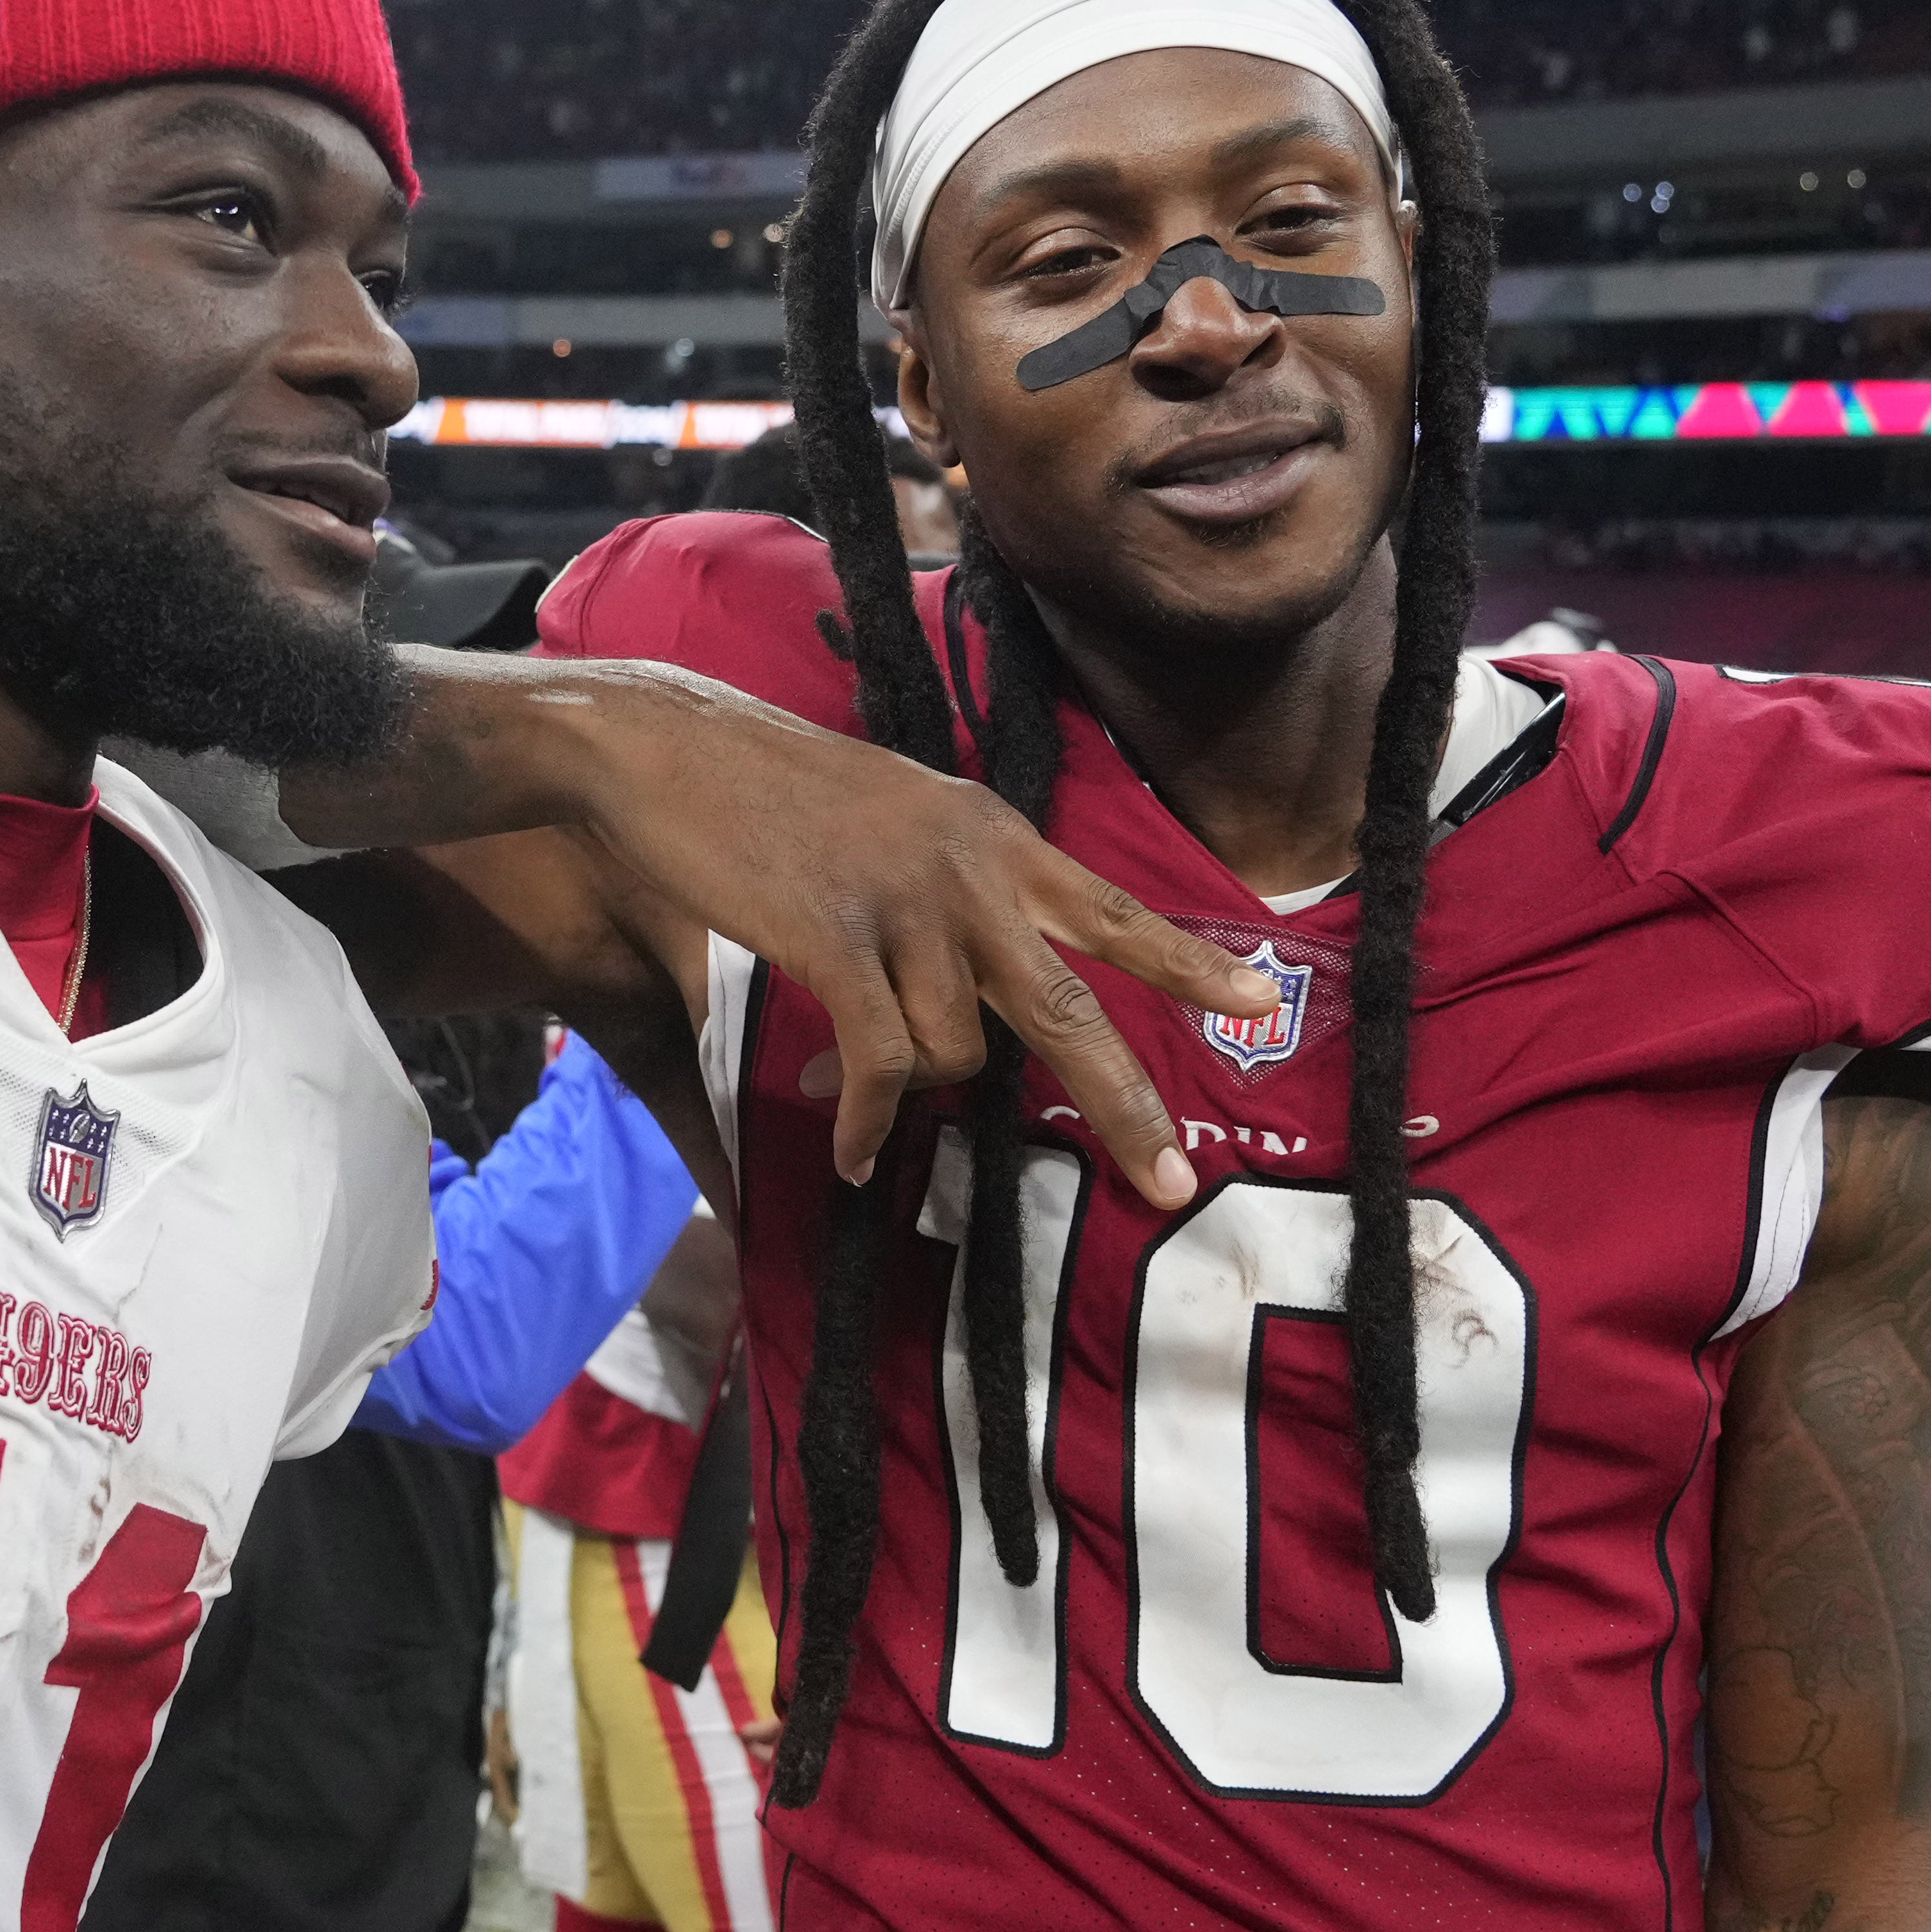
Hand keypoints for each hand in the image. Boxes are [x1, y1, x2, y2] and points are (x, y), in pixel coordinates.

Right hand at [561, 674, 1273, 1206]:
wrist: (670, 750)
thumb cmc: (773, 788)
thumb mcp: (899, 817)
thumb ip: (954, 888)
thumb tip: (977, 987)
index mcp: (992, 835)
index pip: (1110, 910)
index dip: (1187, 959)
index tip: (1260, 999)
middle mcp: (969, 870)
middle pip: (1071, 1008)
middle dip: (1128, 1105)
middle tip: (1172, 1182)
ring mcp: (904, 905)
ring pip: (957, 1052)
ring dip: (915, 1094)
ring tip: (861, 1105)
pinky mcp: (836, 941)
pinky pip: (882, 1066)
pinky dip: (872, 1123)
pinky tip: (854, 1155)